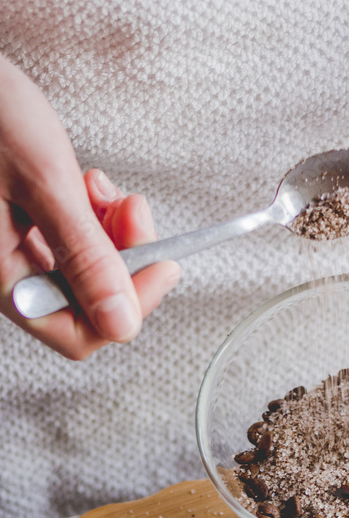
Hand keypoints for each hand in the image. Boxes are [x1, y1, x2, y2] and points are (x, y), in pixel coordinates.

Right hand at [0, 55, 179, 358]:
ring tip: (102, 189)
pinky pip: (77, 238)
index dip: (126, 308)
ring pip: (88, 267)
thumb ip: (84, 256)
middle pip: (89, 301)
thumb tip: (121, 322)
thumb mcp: (44, 183)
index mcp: (0, 275)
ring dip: (113, 232)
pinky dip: (95, 213)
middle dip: (124, 259)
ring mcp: (16, 247)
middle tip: (135, 214)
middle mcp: (7, 269)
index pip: (76, 334)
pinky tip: (89, 183)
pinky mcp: (27, 222)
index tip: (163, 265)